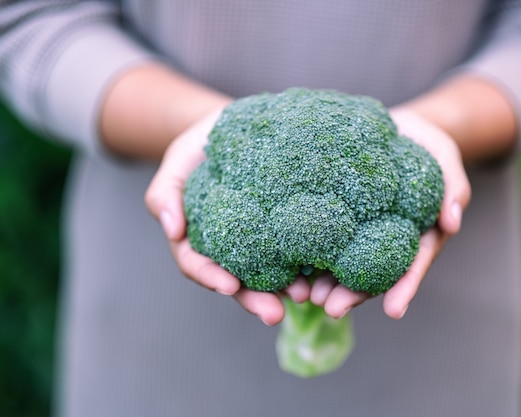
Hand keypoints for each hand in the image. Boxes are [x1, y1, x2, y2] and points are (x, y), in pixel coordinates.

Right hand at [144, 108, 307, 325]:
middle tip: (274, 314)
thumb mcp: (175, 164)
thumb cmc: (198, 148)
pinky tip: (322, 271)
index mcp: (197, 239)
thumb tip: (173, 230)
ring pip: (268, 272)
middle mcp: (228, 247)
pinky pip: (293, 248)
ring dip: (284, 290)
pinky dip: (306, 263)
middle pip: (237, 280)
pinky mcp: (282, 228)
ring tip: (305, 297)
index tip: (229, 286)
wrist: (233, 129)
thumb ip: (165, 195)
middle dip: (254, 300)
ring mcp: (256, 241)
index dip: (211, 277)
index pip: (198, 264)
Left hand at [311, 106, 470, 318]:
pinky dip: (309, 248)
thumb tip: (452, 221)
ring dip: (327, 282)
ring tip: (308, 297)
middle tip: (332, 309)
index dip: (404, 288)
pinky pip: (325, 232)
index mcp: (415, 234)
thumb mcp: (446, 160)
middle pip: (372, 272)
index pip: (412, 264)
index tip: (394, 311)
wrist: (399, 128)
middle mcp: (386, 238)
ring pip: (344, 260)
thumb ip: (452, 188)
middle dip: (354, 294)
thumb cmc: (428, 147)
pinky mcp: (340, 211)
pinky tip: (291, 261)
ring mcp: (361, 227)